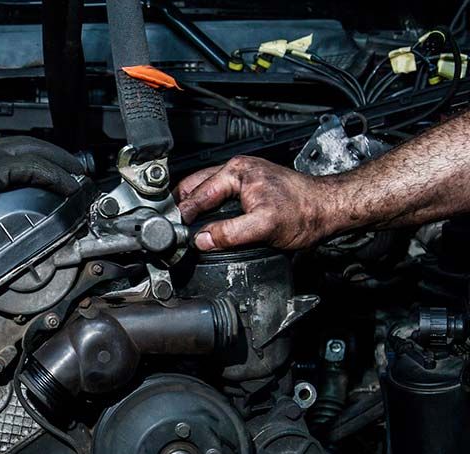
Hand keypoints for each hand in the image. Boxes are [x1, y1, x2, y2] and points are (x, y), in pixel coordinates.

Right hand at [0, 136, 83, 227]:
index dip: (20, 155)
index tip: (34, 165)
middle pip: (22, 143)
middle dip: (49, 153)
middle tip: (69, 164)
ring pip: (34, 152)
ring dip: (59, 164)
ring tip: (77, 175)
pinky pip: (35, 170)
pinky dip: (56, 177)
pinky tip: (70, 186)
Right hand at [176, 156, 333, 250]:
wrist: (328, 209)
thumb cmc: (305, 211)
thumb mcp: (264, 227)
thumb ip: (230, 233)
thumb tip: (202, 239)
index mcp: (237, 171)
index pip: (197, 193)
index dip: (183, 214)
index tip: (172, 231)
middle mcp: (237, 170)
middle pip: (194, 188)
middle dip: (180, 207)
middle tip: (169, 228)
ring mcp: (242, 178)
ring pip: (204, 192)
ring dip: (192, 207)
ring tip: (180, 226)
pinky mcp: (247, 189)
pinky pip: (217, 197)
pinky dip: (205, 208)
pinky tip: (202, 221)